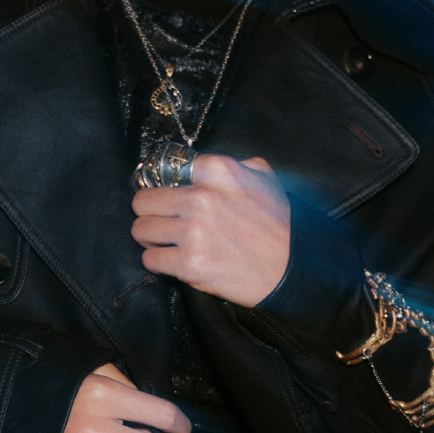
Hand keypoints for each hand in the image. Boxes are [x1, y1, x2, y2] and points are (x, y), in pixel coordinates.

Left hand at [131, 154, 289, 306]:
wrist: (293, 268)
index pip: (166, 170)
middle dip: (150, 212)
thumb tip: (203, 166)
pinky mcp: (190, 264)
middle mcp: (201, 197)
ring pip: (140, 230)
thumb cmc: (278, 223)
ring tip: (166, 241)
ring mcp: (193, 232)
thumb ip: (234, 164)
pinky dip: (158, 261)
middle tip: (161, 220)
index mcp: (217, 171)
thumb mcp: (264, 178)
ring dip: (150, 237)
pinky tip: (172, 260)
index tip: (168, 195)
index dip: (167, 185)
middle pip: (143, 202)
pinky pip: (151, 259)